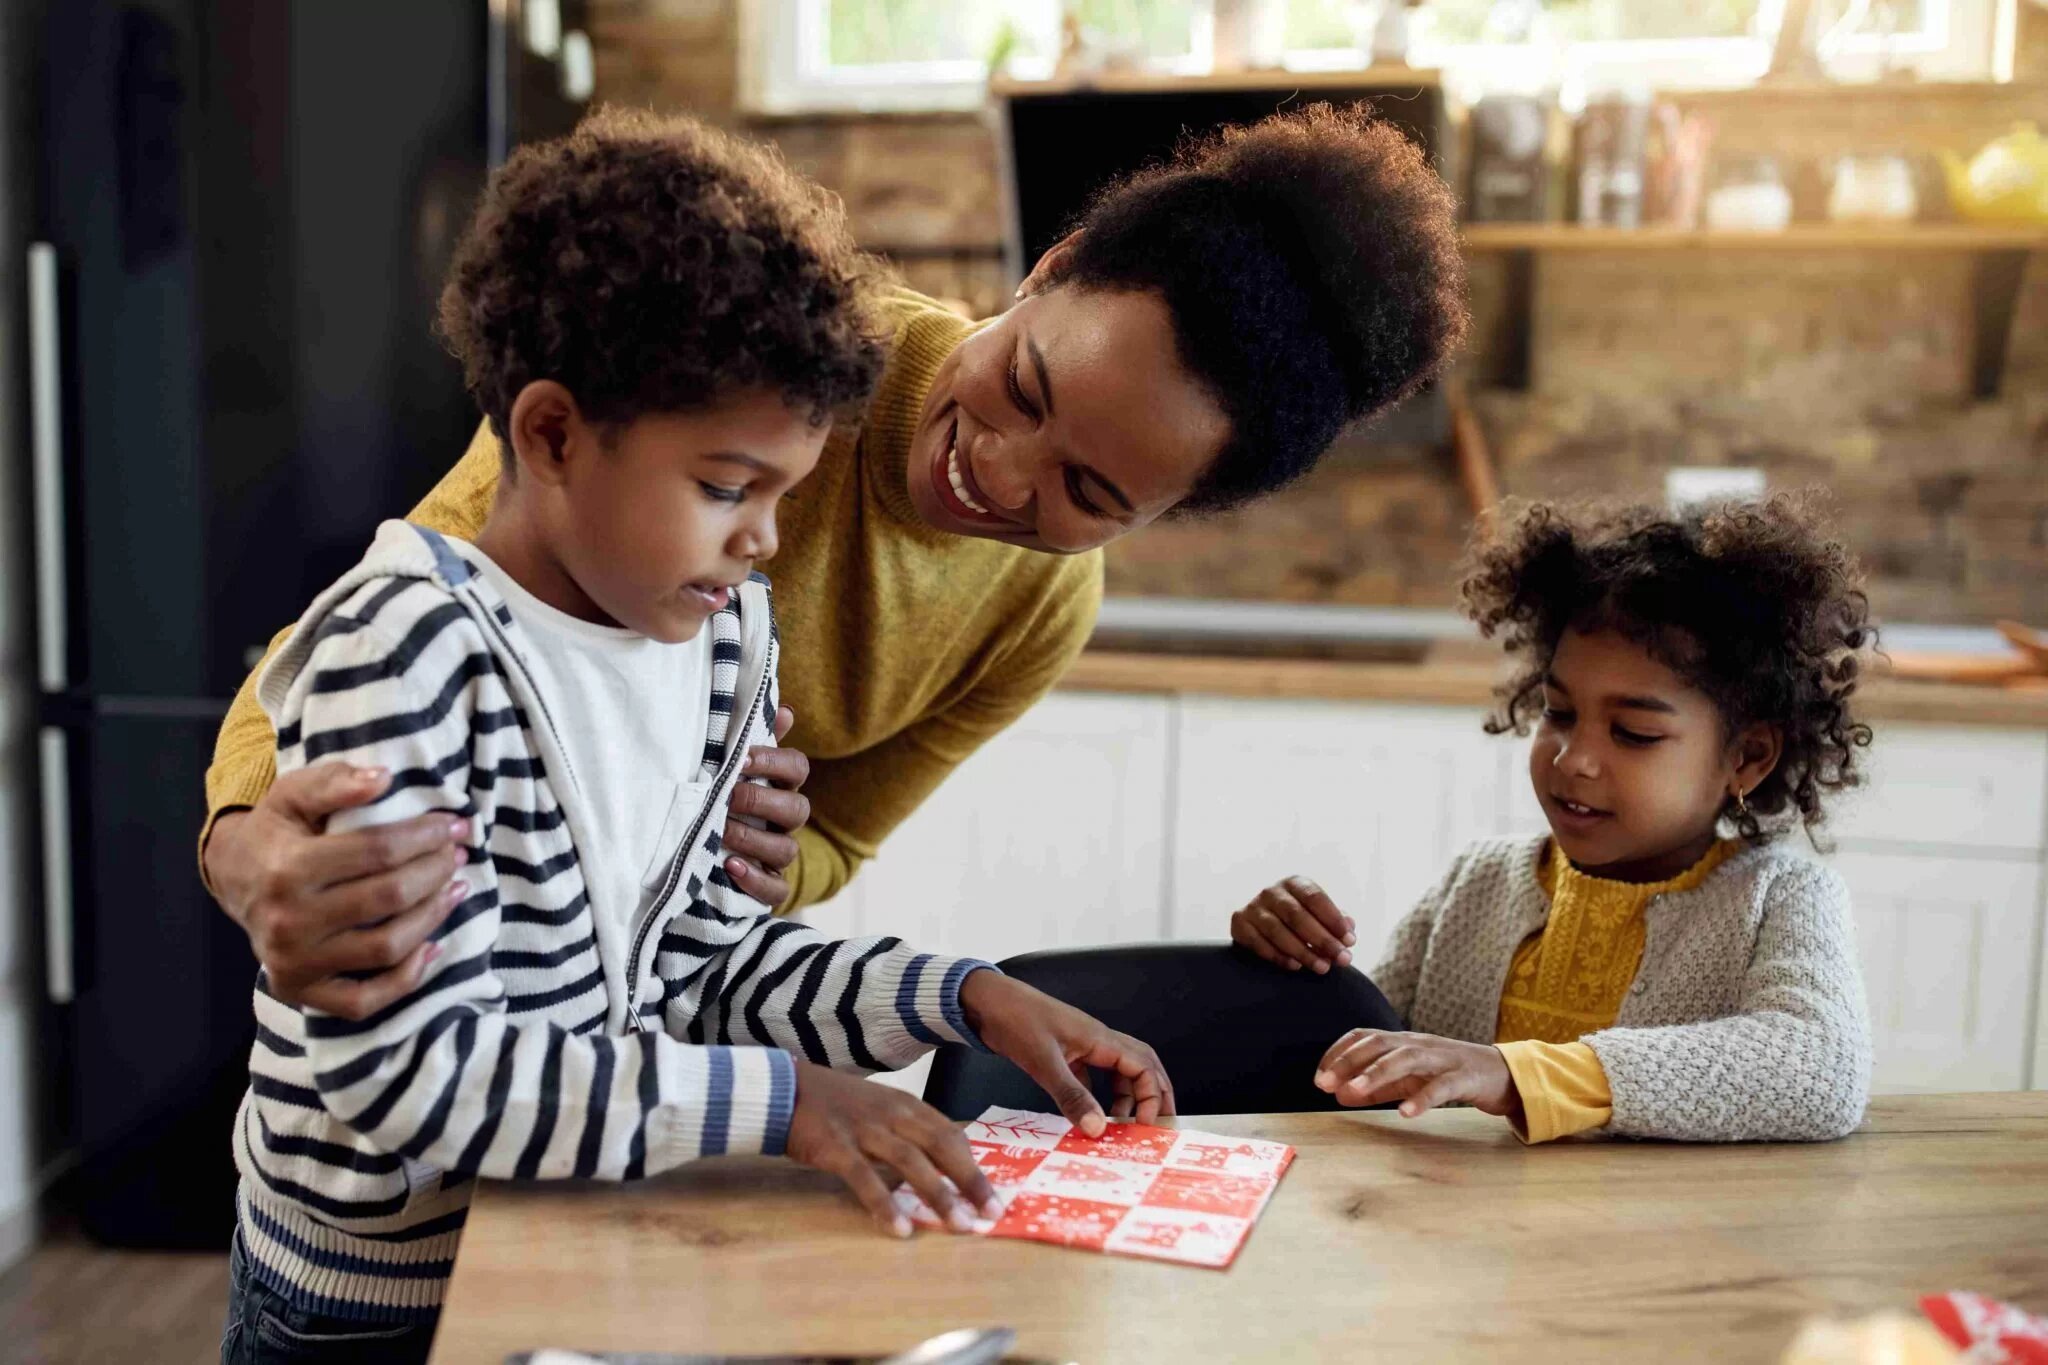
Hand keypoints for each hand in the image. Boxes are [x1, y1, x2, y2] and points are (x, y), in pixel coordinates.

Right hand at [203, 763, 467, 1018]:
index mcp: (288, 868)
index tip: (454, 825)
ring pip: (386, 948)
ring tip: (455, 888)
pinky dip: (406, 978)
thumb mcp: (294, 793)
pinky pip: (364, 1001)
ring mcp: (294, 962)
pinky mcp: (301, 992)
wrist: (235, 879)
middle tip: (457, 854)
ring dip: (433, 917)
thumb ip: (336, 782)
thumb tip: (384, 778)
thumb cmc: (278, 831)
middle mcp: (289, 921)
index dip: (425, 836)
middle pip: (388, 898)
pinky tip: (432, 946)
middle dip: (435, 871)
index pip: (377, 851)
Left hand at [722, 706, 810, 907]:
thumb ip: (756, 740)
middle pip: (797, 809)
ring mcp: (780, 854)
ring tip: (721, 832)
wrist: (719, 854)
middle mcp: (786, 821)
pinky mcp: (771, 886)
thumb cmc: (729, 799)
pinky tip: (731, 867)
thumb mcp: (739, 769)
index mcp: (782, 787)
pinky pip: (776, 889)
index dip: (774, 762)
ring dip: (753, 840)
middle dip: (762, 802)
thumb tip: (782, 710)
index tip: (742, 757)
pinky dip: (755, 880)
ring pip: (786, 849)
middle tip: (728, 796)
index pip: (797, 768)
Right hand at [785, 1061, 1000, 1238]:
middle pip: (941, 1147)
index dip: (974, 1164)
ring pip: (911, 1163)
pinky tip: (901, 1229)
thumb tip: (942, 1166)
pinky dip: (886, 1204)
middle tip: (991, 1212)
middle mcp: (892, 1114)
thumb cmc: (836, 1104)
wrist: (785, 1089)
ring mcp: (865, 1129)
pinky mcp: (837, 1147)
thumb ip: (908, 1131)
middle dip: (970, 1181)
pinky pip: (866, 1179)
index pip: (951, 1134)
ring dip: (939, 1196)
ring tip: (959, 1226)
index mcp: (906, 1104)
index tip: (992, 1193)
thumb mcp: (880, 1108)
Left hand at [959, 972, 1173, 1133]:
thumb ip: (1072, 1096)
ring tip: (1119, 1125)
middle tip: (1157, 1125)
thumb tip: (1098, 1130)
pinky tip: (1088, 1114)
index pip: (1144, 1067)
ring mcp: (1081, 1046)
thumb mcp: (1044, 1063)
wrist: (985, 1001)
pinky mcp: (1063, 1053)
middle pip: (1141, 1065)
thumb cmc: (1016, 1021)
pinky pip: (1092, 1076)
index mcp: (1100, 1039)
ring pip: (1117, 1071)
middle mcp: (1097, 1041)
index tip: (1145, 1127)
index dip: (1152, 1096)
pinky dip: (1097, 1096)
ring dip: (1125, 1096)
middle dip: (1153, 1094)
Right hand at [1230, 876, 1356, 973]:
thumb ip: (1335, 920)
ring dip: (1303, 951)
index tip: (1350, 940)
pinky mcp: (1239, 923)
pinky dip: (1278, 956)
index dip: (1333, 919)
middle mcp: (1271, 891)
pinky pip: (1259, 943)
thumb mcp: (1318, 914)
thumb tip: (1350, 929)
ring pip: (1277, 931)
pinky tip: (1296, 966)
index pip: (1314, 897)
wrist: (1261, 922)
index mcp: (1294, 883)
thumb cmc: (1299, 918)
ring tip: (1322, 967)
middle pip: (1297, 915)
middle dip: (1322, 939)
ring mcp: (1253, 907)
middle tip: (1342, 959)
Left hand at [1314, 1029, 1521, 1121]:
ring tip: (1353, 1092)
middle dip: (1349, 1062)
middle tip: (1325, 1084)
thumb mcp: (1407, 1080)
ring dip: (1377, 1074)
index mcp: (1403, 1042)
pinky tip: (1405, 1113)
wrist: (1503, 1073)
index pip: (1364, 1037)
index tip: (1320, 1076)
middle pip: (1380, 1044)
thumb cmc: (1448, 1074)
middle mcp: (1419, 1044)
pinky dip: (1422, 1098)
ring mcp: (1442, 1058)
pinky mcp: (1464, 1077)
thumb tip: (1338, 1095)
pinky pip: (1441, 1087)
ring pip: (1406, 1059)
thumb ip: (1375, 1088)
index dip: (1339, 1053)